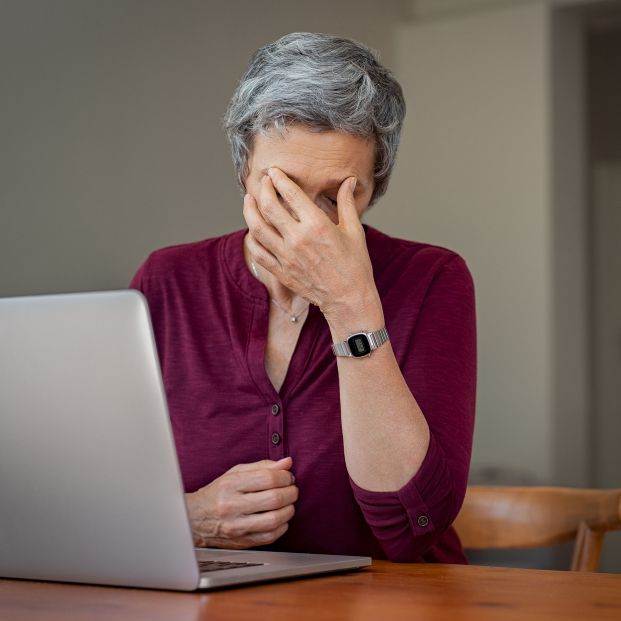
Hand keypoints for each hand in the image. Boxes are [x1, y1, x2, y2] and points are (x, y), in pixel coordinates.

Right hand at [185, 457, 297, 548]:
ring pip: (274, 519)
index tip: (288, 476)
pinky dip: (282, 526)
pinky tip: (281, 518)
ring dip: (289, 509)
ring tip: (288, 503)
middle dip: (291, 492)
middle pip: (274, 498)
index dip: (285, 476)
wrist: (195, 519)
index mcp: (231, 485)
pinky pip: (270, 536)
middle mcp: (232, 506)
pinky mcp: (242, 542)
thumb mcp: (235, 473)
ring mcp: (236, 526)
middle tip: (292, 489)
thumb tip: (287, 463)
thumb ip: (262, 466)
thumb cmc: (218, 493)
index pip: (267, 478)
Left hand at [242, 168, 380, 326]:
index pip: (291, 194)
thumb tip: (349, 180)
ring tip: (249, 200)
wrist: (348, 299)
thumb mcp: (354, 231)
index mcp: (317, 225)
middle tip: (263, 182)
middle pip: (269, 207)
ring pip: (257, 228)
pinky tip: (251, 230)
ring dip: (249, 210)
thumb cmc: (355, 265)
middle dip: (263, 190)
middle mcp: (298, 239)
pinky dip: (251, 238)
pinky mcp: (281, 272)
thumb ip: (346, 203)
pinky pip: (258, 252)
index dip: (279, 179)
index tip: (274, 172)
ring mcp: (287, 257)